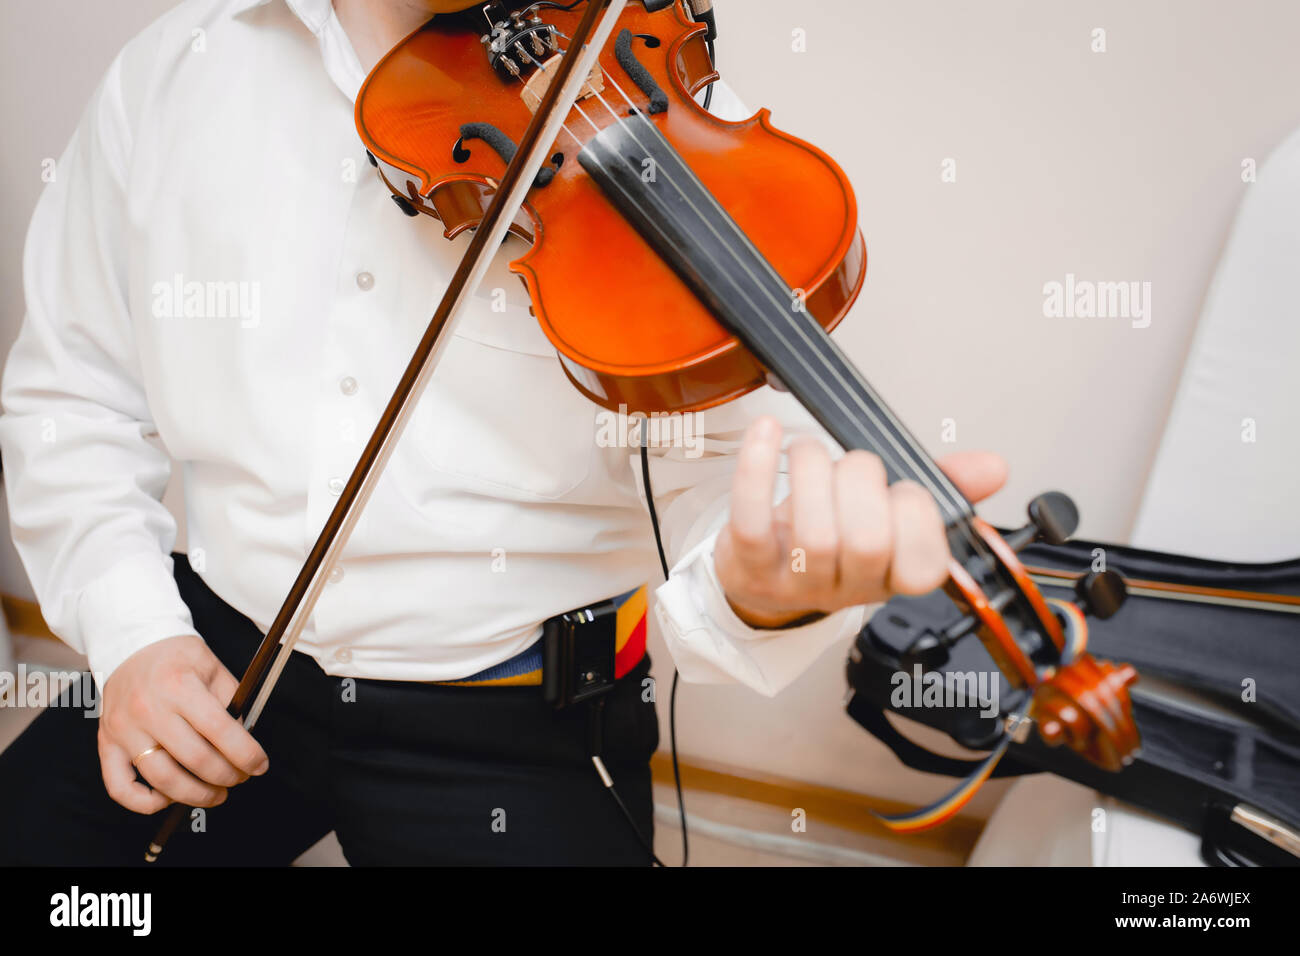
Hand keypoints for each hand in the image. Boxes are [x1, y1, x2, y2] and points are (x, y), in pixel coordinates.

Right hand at [98, 634, 267, 813]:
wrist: (132, 645)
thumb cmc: (178, 658)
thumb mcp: (213, 669)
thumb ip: (231, 705)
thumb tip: (245, 745)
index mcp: (180, 686)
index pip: (220, 731)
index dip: (246, 754)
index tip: (259, 765)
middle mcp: (148, 709)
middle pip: (195, 759)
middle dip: (226, 776)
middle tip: (240, 778)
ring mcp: (124, 729)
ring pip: (162, 779)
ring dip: (196, 795)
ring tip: (215, 794)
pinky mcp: (107, 743)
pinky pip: (120, 788)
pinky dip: (145, 803)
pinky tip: (170, 799)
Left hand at [715, 416, 1007, 627]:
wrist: (764, 573)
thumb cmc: (831, 534)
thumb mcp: (890, 513)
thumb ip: (940, 486)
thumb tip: (993, 467)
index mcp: (892, 577)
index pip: (923, 565)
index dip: (917, 516)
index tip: (904, 489)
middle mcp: (846, 587)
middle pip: (867, 542)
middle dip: (862, 482)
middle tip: (851, 465)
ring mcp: (795, 582)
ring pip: (814, 533)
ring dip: (814, 470)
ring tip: (809, 451)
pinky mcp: (748, 565)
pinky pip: (752, 518)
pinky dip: (757, 467)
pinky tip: (766, 432)